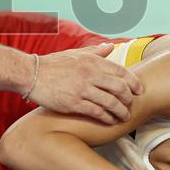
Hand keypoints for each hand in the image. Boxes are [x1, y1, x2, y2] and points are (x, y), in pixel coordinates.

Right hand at [28, 44, 142, 123]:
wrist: (31, 74)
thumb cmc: (53, 64)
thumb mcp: (75, 53)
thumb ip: (95, 51)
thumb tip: (111, 47)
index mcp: (92, 61)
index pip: (121, 71)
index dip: (134, 82)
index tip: (139, 90)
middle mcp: (90, 74)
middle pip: (120, 88)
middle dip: (129, 99)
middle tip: (131, 105)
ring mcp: (82, 89)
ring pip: (111, 103)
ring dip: (121, 112)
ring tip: (124, 117)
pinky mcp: (74, 103)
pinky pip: (97, 112)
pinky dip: (107, 118)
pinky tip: (110, 121)